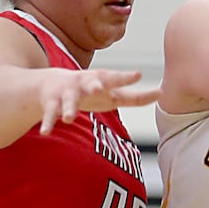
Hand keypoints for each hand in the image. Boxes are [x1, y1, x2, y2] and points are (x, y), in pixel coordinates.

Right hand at [38, 68, 158, 133]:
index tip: (138, 75)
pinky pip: (49, 115)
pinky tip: (46, 133)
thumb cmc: (91, 91)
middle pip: (91, 84)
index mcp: (101, 81)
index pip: (116, 78)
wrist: (51, 84)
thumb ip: (136, 97)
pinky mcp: (51, 104)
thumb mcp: (113, 94)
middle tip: (99, 88)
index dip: (126, 77)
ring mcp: (67, 93)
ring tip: (69, 118)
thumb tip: (162, 93)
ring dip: (68, 109)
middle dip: (95, 85)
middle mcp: (85, 84)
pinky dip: (48, 123)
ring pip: (68, 101)